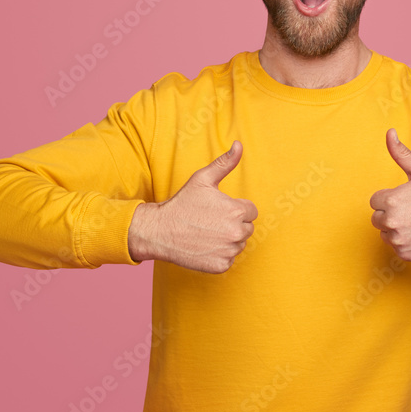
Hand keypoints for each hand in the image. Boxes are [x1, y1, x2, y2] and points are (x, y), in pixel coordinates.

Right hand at [128, 141, 256, 272]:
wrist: (159, 231)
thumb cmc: (182, 203)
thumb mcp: (203, 179)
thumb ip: (225, 162)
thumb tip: (239, 144)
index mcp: (236, 210)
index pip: (251, 211)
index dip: (235, 209)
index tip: (218, 210)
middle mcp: (236, 232)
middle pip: (247, 229)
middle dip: (233, 224)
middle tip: (210, 222)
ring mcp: (229, 251)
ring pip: (239, 244)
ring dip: (227, 240)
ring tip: (206, 233)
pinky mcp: (220, 266)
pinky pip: (229, 259)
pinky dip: (219, 255)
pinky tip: (204, 247)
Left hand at [369, 129, 410, 261]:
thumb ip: (401, 153)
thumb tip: (389, 132)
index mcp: (391, 200)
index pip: (375, 201)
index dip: (390, 198)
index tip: (406, 199)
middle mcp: (391, 221)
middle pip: (377, 217)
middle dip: (390, 213)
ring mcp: (397, 239)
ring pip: (385, 232)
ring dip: (395, 228)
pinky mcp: (404, 253)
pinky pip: (395, 246)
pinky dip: (404, 242)